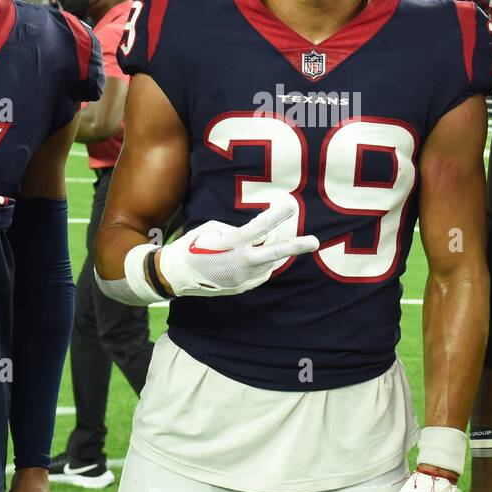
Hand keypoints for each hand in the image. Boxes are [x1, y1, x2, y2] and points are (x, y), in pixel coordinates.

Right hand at [156, 194, 318, 296]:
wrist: (176, 275)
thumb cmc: (192, 246)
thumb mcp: (211, 229)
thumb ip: (236, 230)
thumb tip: (254, 236)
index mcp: (232, 243)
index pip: (261, 226)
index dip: (278, 214)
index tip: (291, 204)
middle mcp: (241, 262)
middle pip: (276, 253)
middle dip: (297, 246)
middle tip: (315, 242)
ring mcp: (242, 277)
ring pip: (269, 263)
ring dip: (276, 253)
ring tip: (277, 243)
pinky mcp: (242, 286)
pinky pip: (260, 273)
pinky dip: (262, 264)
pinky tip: (256, 258)